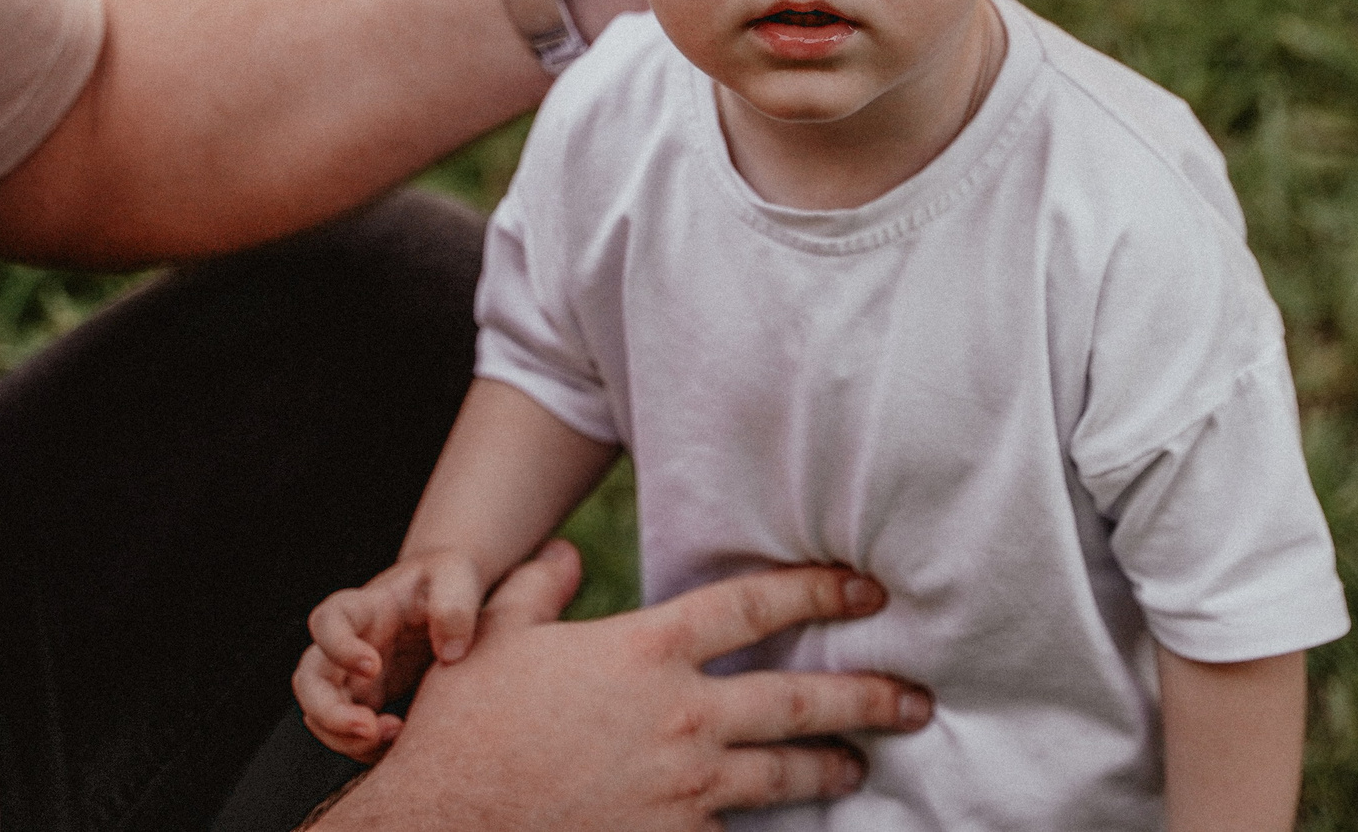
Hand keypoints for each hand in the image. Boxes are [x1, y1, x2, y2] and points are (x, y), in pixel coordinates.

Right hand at [295, 550, 490, 760]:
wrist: (450, 598)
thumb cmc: (449, 579)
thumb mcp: (458, 576)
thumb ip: (454, 606)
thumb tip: (451, 654)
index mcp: (364, 606)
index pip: (327, 620)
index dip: (338, 647)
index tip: (374, 665)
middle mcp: (348, 643)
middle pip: (308, 679)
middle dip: (328, 711)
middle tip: (367, 728)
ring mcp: (352, 675)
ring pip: (319, 712)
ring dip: (343, 736)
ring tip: (391, 738)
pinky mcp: (369, 699)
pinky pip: (349, 731)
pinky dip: (365, 747)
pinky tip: (400, 743)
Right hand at [315, 541, 933, 830]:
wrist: (443, 823)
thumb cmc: (464, 729)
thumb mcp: (496, 637)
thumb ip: (538, 588)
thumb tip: (565, 553)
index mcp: (645, 650)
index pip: (754, 606)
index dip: (819, 589)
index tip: (866, 588)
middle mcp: (680, 715)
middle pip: (799, 700)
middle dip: (868, 696)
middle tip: (913, 695)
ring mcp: (682, 786)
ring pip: (784, 774)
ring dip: (831, 767)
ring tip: (860, 764)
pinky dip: (768, 827)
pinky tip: (792, 825)